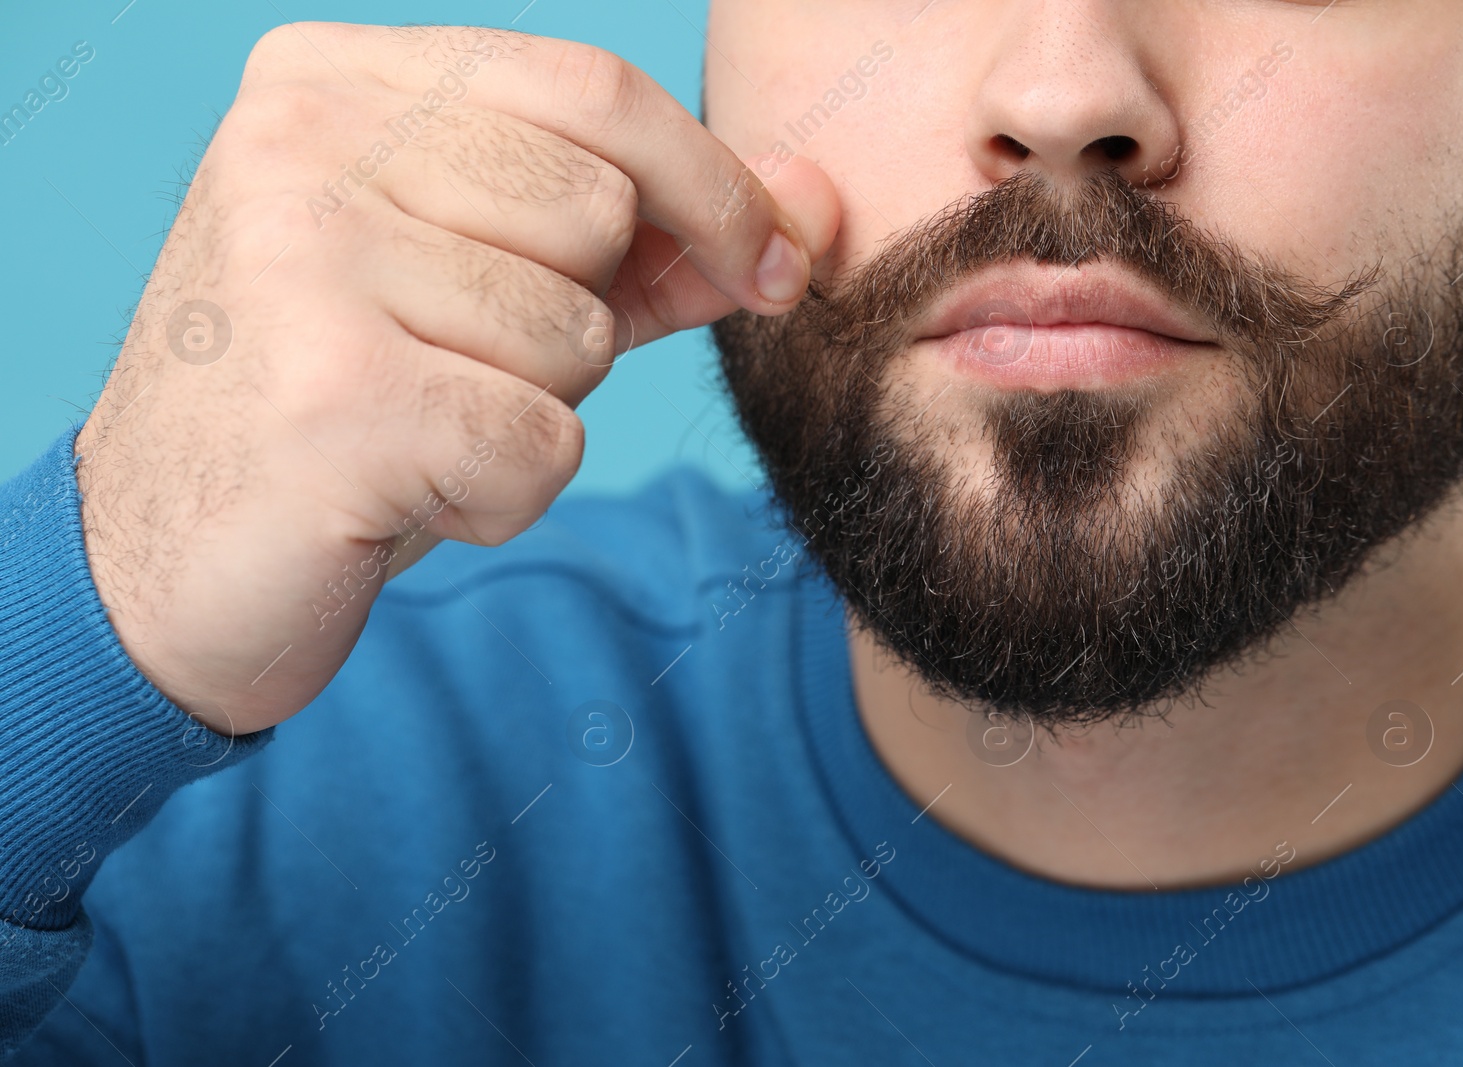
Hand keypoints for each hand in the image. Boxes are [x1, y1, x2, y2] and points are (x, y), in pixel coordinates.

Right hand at [72, 23, 839, 733]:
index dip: (714, 184)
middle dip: (576, 324)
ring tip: (409, 429)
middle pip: (596, 213)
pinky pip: (542, 445)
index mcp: (329, 83)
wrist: (160, 564)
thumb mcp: (489, 297)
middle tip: (453, 372)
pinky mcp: (329, 400)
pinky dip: (501, 496)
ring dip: (529, 414)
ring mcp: (299, 264)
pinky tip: (399, 494)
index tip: (773, 266)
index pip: (595, 92)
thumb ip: (647, 245)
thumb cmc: (341, 408)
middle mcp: (298, 145)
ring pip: (575, 337)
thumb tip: (814, 204)